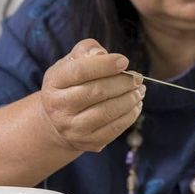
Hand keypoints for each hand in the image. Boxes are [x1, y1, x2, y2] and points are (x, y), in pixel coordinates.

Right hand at [38, 38, 144, 152]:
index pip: (79, 71)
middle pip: (96, 92)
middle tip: (138, 78)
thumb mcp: (71, 62)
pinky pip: (114, 129)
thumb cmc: (71, 84)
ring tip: (140, 90)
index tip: (124, 61)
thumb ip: (86, 51)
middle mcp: (59, 107)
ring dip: (130, 99)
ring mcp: (73, 127)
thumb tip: (102, 55)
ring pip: (107, 112)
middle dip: (123, 83)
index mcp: (54, 82)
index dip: (105, 65)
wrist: (58, 122)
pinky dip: (130, 115)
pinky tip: (136, 104)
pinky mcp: (88, 142)